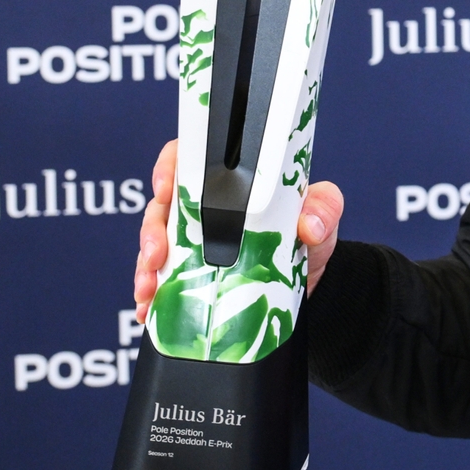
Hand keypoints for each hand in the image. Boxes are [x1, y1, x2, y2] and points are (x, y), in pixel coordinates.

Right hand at [132, 138, 345, 322]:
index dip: (167, 168)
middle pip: (161, 206)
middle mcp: (204, 206)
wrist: (312, 282)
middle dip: (151, 230)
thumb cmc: (311, 234)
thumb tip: (309, 224)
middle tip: (156, 254)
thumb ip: (324, 207)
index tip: (164, 188)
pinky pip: (162, 280)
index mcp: (229, 180)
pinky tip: (148, 309)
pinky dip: (152, 295)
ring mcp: (193, 241)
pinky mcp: (190, 273)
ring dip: (145, 266)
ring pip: (154, 245)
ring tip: (149, 288)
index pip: (188, 160)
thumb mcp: (324, 214)